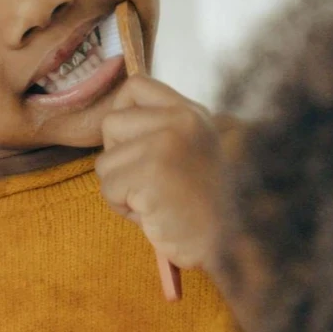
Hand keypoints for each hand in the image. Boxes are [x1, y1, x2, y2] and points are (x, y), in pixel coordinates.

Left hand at [95, 76, 222, 269]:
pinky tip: (152, 214)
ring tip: (154, 202)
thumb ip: (160, 130)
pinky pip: (109, 189)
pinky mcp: (152, 173)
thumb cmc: (201, 206)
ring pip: (105, 162)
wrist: (227, 245)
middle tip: (148, 183)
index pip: (135, 86)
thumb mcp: (189, 152)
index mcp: (192, 113)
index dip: (122, 114)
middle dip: (118, 159)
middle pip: (111, 123)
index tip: (132, 144)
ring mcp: (167, 145)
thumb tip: (113, 121)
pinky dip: (123, 208)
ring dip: (120, 190)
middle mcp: (181, 121)